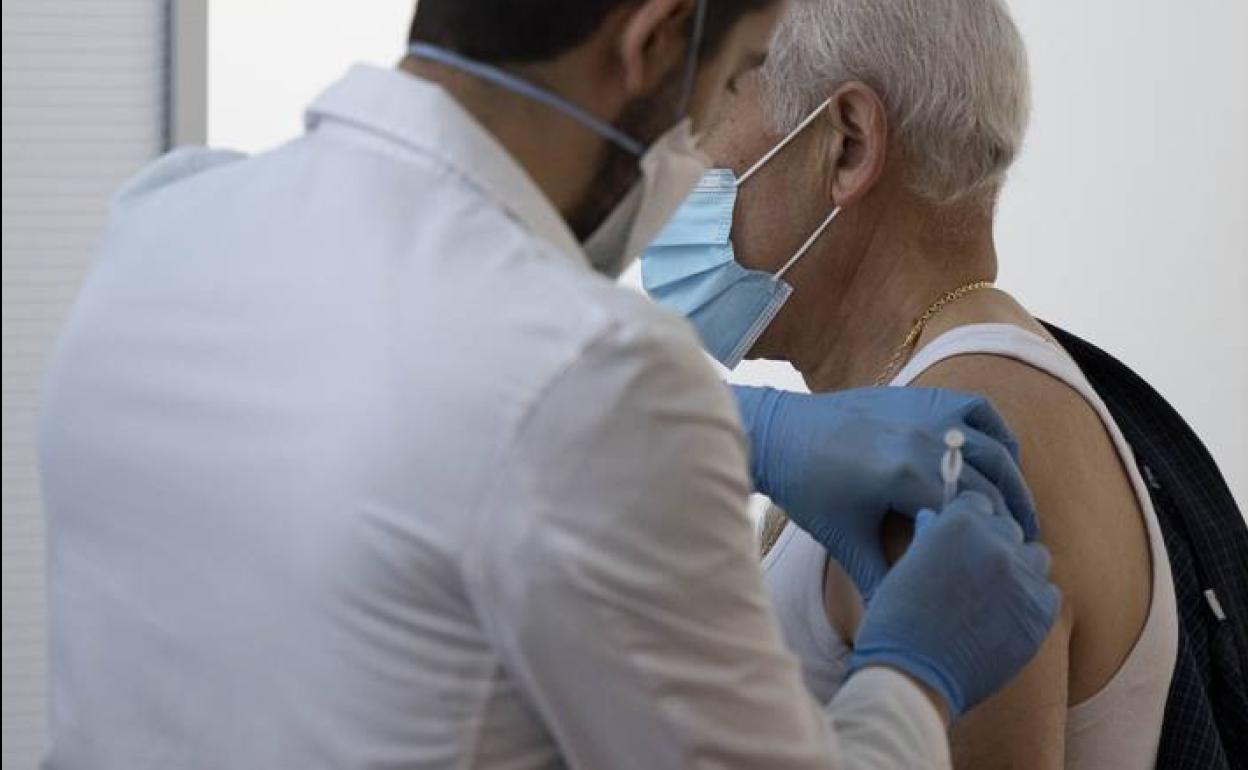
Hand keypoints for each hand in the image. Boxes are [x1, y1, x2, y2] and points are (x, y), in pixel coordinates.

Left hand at [731, 385, 1035, 596]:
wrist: (779, 435)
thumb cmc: (808, 492)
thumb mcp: (844, 540)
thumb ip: (880, 580)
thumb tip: (896, 627)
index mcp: (905, 476)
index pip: (972, 513)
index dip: (992, 540)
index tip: (1003, 563)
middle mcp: (923, 438)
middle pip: (991, 483)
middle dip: (1009, 515)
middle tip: (1019, 544)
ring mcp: (924, 411)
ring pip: (993, 446)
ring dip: (1011, 478)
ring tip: (1015, 509)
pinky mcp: (919, 396)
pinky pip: (977, 409)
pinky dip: (995, 432)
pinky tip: (997, 458)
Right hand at [849, 492, 1060, 717]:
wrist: (913, 673)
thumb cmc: (898, 619)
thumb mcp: (907, 564)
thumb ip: (931, 538)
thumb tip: (936, 520)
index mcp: (958, 523)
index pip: (978, 502)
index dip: (970, 519)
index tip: (964, 537)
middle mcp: (995, 542)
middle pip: (1009, 528)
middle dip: (995, 542)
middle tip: (979, 566)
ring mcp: (1022, 577)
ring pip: (1035, 557)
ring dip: (1019, 567)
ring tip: (997, 590)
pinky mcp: (1039, 612)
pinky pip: (1047, 592)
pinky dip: (1032, 598)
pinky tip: (1009, 613)